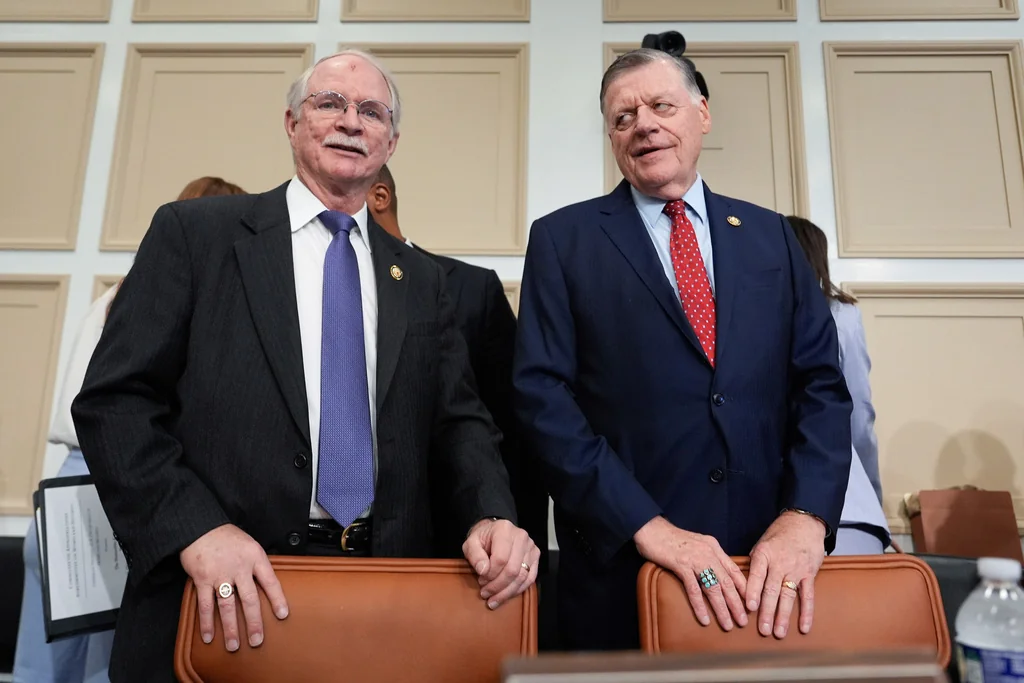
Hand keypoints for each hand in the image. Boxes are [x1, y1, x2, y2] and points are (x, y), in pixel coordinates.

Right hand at [179, 524, 288, 650]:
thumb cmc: (226, 536)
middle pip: (250, 599)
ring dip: (231, 628)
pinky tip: (209, 636)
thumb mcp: (249, 544)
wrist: (200, 526)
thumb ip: (257, 564)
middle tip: (257, 640)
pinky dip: (207, 622)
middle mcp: (239, 567)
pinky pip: (205, 605)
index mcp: (255, 557)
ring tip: (234, 646)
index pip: (270, 581)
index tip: (282, 615)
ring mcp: (220, 574)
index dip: (277, 599)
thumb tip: (265, 586)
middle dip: (254, 622)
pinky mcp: (202, 579)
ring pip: (227, 606)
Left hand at [462, 518, 539, 609]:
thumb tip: (483, 570)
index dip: (490, 574)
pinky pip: (530, 579)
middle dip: (498, 586)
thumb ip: (474, 555)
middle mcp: (521, 536)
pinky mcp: (535, 557)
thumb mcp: (470, 544)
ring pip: (522, 576)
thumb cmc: (482, 539)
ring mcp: (531, 547)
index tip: (480, 581)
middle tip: (485, 593)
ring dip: (506, 592)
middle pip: (512, 569)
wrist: (493, 533)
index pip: (501, 558)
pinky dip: (517, 590)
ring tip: (493, 599)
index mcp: (504, 529)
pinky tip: (505, 595)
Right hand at [634, 517, 747, 630]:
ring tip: (728, 624)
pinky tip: (704, 618)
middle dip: (737, 604)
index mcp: (714, 547)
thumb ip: (708, 556)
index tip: (751, 604)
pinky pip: (693, 589)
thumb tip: (718, 574)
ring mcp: (695, 559)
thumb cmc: (672, 539)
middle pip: (727, 582)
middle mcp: (708, 553)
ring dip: (722, 609)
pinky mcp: (681, 565)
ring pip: (713, 588)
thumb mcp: (697, 544)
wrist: (652, 529)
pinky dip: (700, 605)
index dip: (744, 588)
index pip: (734, 570)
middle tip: (743, 621)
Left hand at [746, 511, 825, 638]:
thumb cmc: (778, 535)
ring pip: (788, 595)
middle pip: (772, 590)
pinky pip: (808, 596)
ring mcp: (796, 570)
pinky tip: (803, 627)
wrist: (804, 523)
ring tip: (778, 633)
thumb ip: (754, 564)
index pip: (757, 575)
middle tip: (762, 630)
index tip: (749, 607)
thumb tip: (741, 583)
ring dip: (783, 616)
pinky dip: (806, 612)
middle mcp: (780, 563)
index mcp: (764, 554)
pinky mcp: (809, 574)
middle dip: (767, 611)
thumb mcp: (761, 544)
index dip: (753, 591)